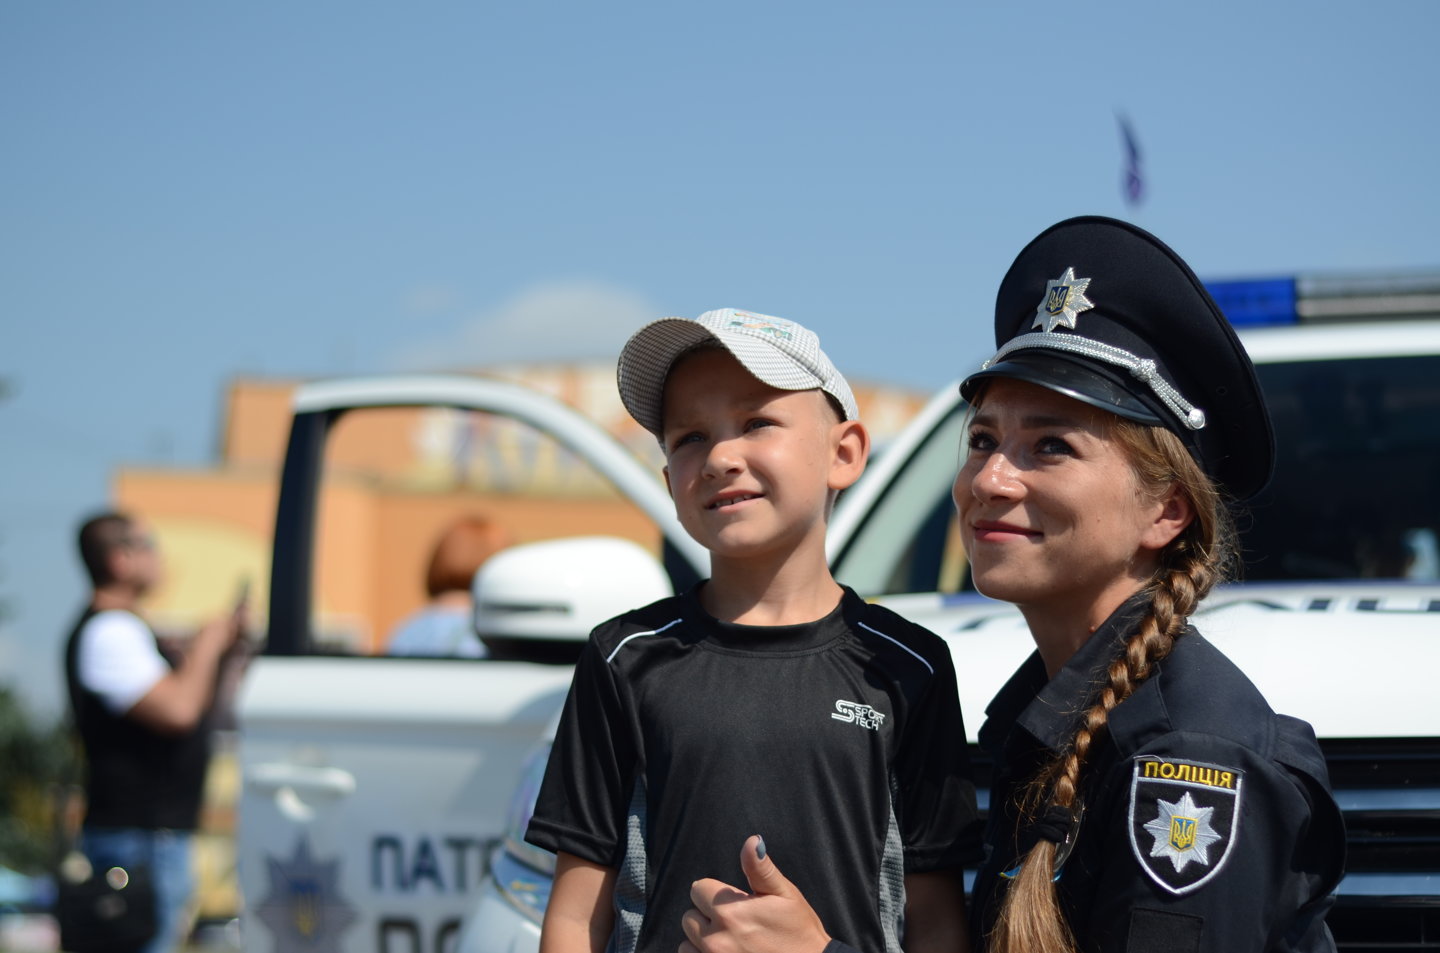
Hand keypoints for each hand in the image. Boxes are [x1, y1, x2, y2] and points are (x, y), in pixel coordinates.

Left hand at [680, 835, 831, 952]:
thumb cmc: (799, 931)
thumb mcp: (785, 894)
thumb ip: (760, 868)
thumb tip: (752, 840)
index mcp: (730, 911)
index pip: (698, 888)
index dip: (716, 892)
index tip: (736, 902)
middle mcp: (716, 939)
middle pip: (690, 915)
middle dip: (708, 916)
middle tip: (736, 923)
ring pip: (687, 941)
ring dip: (703, 940)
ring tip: (731, 941)